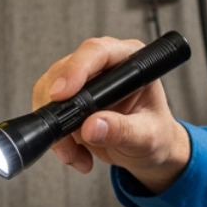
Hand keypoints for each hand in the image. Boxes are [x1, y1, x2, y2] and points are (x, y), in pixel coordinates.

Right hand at [32, 36, 190, 193]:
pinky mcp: (70, 101)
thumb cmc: (156, 136)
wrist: (148, 153)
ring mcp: (84, 82)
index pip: (98, 52)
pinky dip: (57, 138)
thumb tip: (92, 126)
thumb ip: (123, 131)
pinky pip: (49, 113)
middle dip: (59, 108)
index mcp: (131, 61)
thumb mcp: (147, 137)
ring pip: (50, 93)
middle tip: (66, 138)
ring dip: (57, 128)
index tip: (62, 94)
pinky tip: (76, 154)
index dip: (76, 70)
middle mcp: (104, 66)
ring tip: (76, 154)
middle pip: (65, 71)